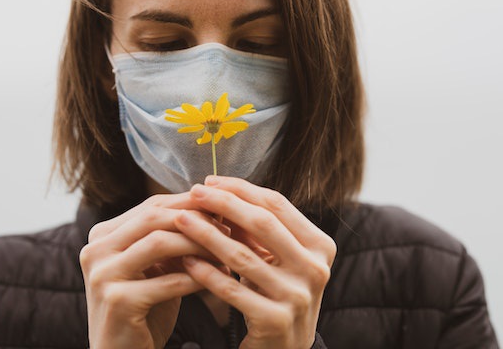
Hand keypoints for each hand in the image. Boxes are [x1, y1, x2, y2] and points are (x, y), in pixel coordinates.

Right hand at [80, 192, 229, 348]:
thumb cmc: (144, 309)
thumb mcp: (155, 267)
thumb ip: (170, 238)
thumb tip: (213, 207)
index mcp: (102, 235)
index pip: (150, 206)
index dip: (188, 204)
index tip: (220, 207)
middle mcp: (95, 250)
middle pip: (153, 217)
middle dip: (194, 219)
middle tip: (227, 227)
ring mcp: (103, 275)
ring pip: (158, 243)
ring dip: (198, 245)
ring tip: (226, 251)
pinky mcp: (117, 301)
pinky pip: (168, 281)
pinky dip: (198, 277)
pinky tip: (220, 277)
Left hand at [174, 176, 336, 348]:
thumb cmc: (277, 292)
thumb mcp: (278, 259)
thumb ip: (257, 229)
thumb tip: (219, 191)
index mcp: (321, 246)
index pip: (277, 205)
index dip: (242, 189)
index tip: (211, 181)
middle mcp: (315, 269)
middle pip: (263, 224)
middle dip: (224, 204)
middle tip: (194, 193)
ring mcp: (297, 296)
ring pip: (243, 256)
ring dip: (207, 235)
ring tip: (181, 221)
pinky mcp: (275, 321)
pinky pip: (232, 290)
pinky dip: (207, 273)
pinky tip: (186, 261)